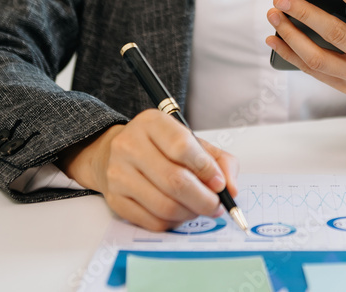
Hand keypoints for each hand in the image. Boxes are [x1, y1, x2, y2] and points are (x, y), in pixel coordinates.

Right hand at [56, 109, 238, 231]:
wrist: (116, 155)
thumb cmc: (161, 149)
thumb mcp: (192, 142)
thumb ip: (219, 161)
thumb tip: (231, 188)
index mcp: (152, 123)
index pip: (182, 146)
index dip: (206, 169)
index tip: (220, 183)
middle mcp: (129, 145)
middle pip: (174, 181)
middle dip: (204, 199)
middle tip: (216, 205)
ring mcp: (118, 174)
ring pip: (164, 205)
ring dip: (191, 213)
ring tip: (198, 208)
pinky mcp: (115, 200)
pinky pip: (152, 221)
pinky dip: (174, 222)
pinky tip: (179, 213)